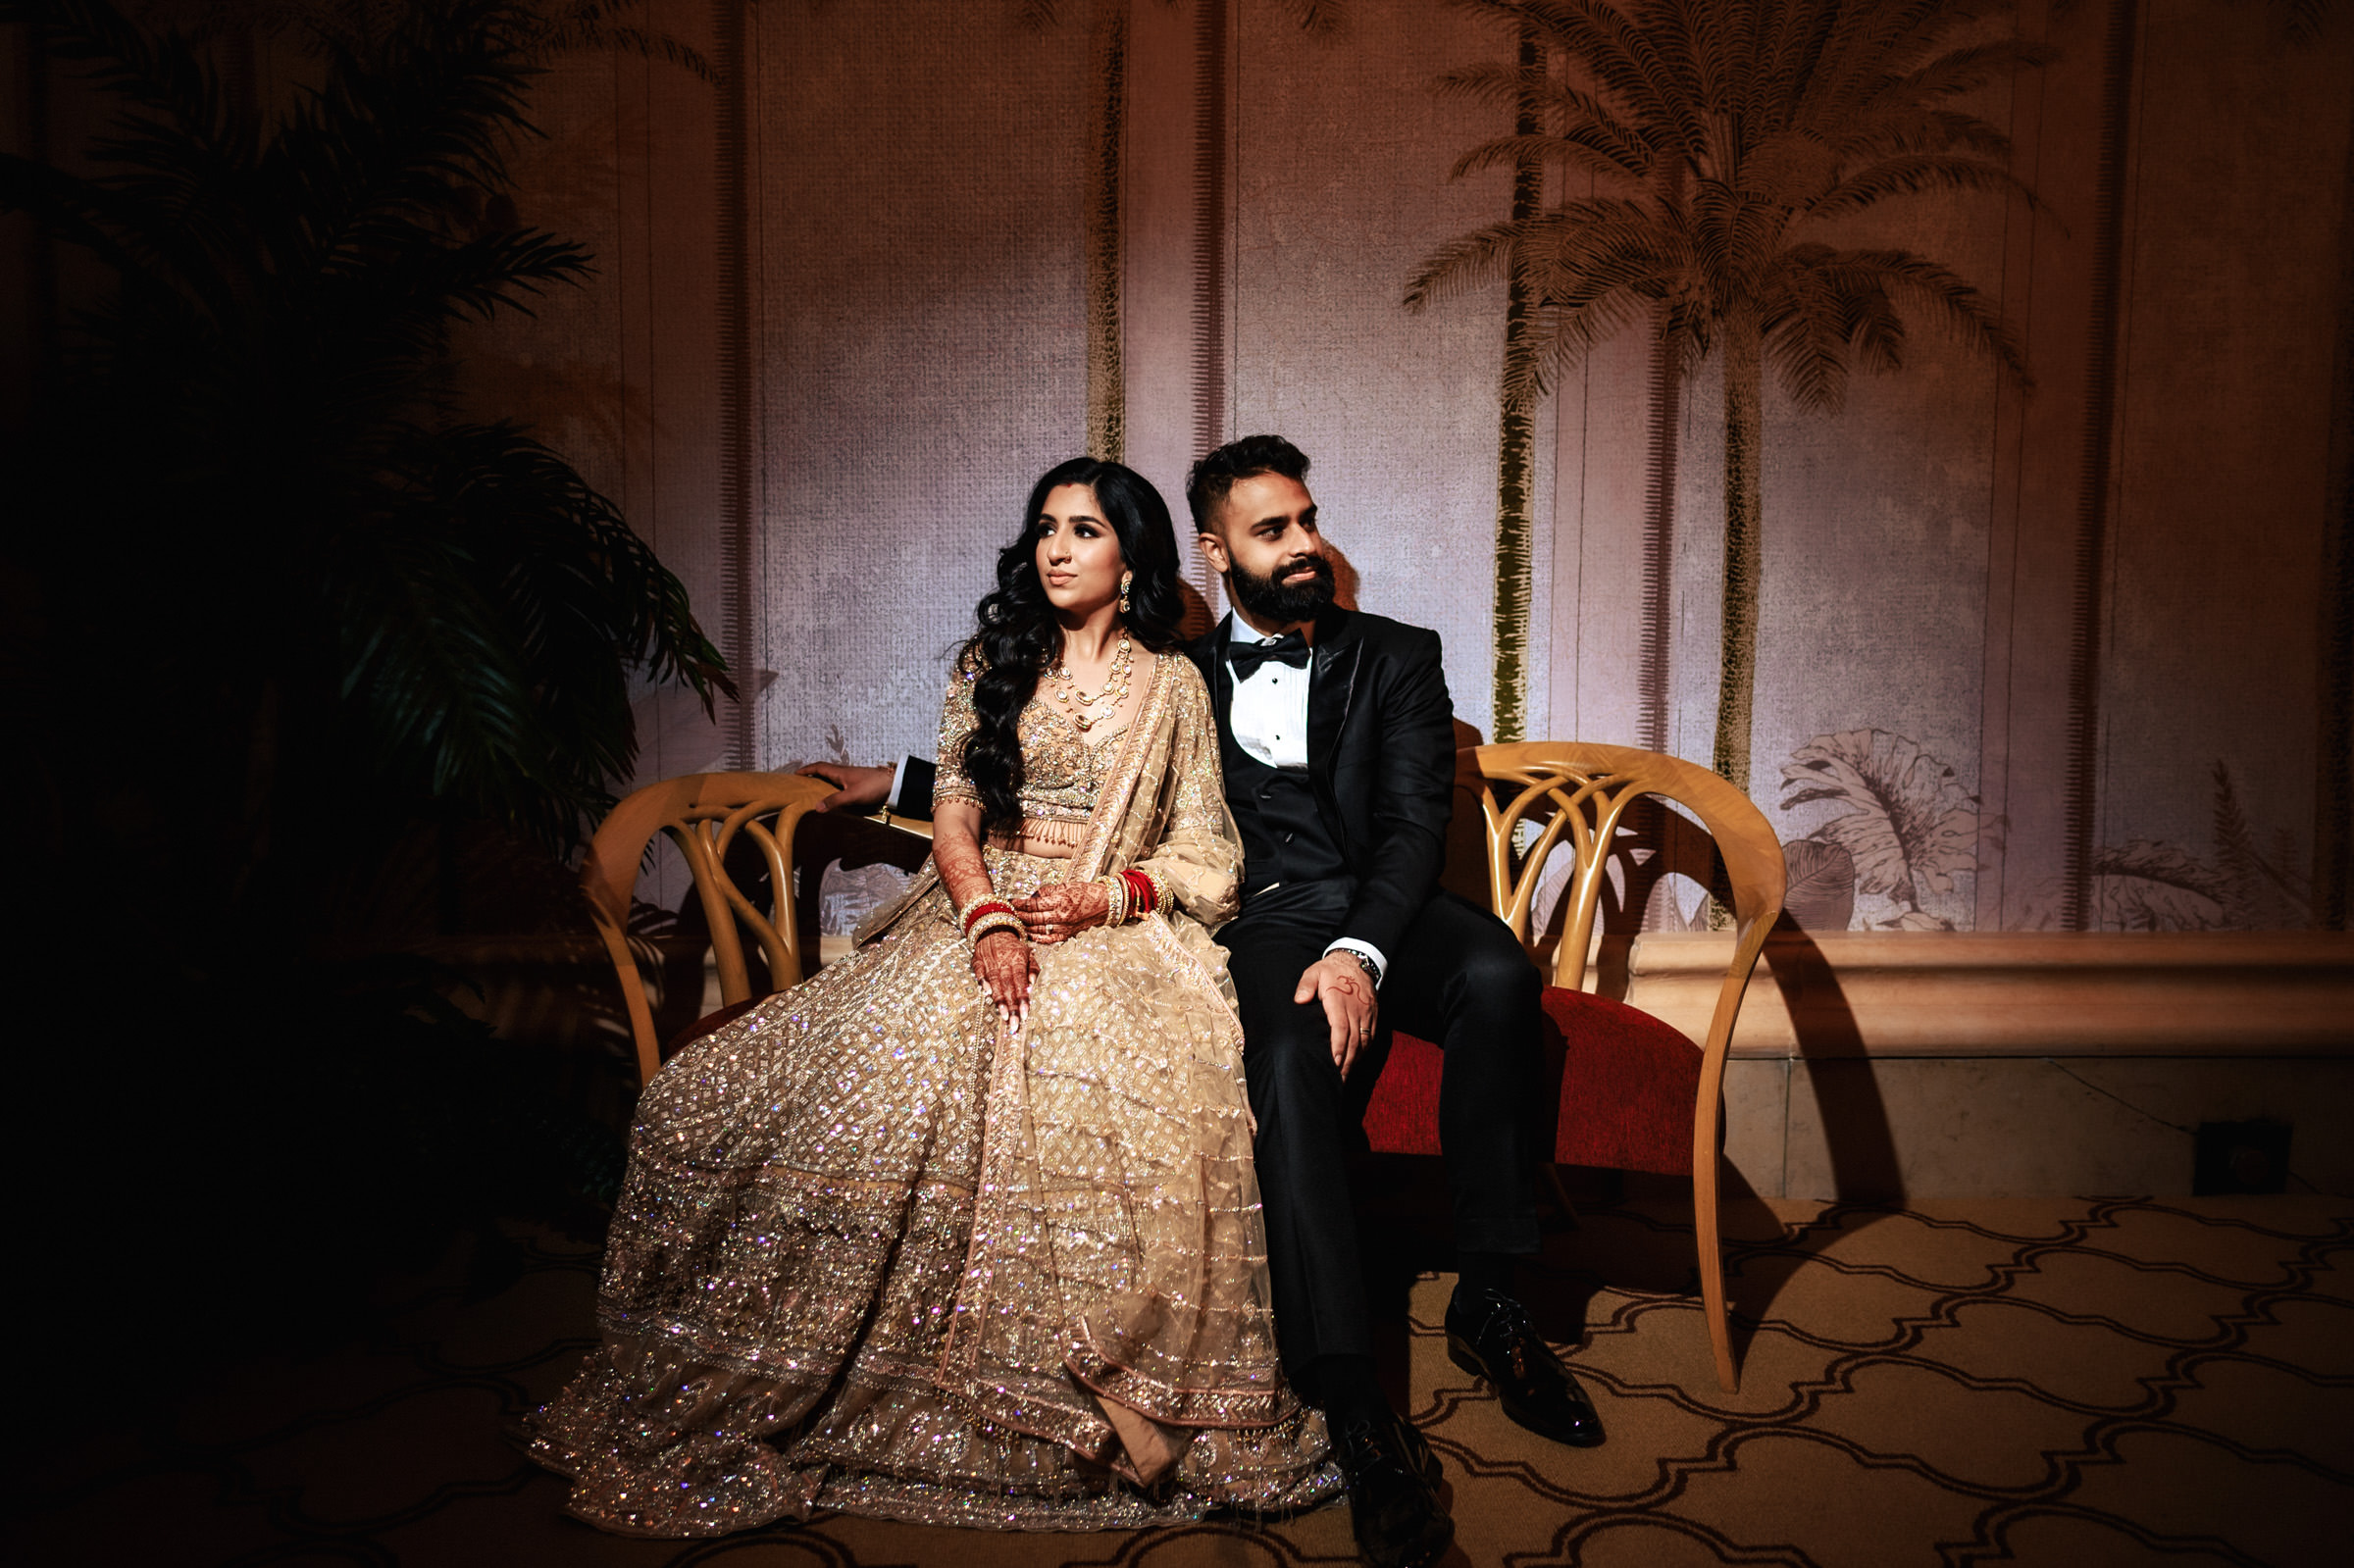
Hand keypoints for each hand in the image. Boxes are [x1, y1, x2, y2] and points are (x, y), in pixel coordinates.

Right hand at [800, 761, 892, 812]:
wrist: (894, 783)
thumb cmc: (873, 786)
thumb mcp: (852, 796)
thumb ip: (835, 801)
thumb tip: (816, 807)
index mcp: (840, 772)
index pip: (819, 767)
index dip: (807, 769)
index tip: (796, 773)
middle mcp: (845, 772)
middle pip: (825, 770)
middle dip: (812, 774)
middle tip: (802, 781)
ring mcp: (852, 777)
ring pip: (833, 776)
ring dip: (822, 780)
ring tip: (814, 788)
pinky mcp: (859, 783)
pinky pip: (840, 782)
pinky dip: (832, 786)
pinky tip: (834, 795)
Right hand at [973, 928, 1036, 1029]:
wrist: (994, 929)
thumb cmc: (1013, 947)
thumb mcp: (1028, 953)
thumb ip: (1033, 969)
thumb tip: (1032, 984)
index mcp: (1017, 960)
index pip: (1021, 982)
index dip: (1022, 999)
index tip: (1025, 1014)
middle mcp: (1003, 962)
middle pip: (1008, 987)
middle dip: (1012, 1006)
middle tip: (1015, 1024)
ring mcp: (989, 962)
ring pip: (995, 983)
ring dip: (999, 1000)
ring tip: (1004, 1016)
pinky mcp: (978, 962)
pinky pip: (980, 973)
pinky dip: (982, 982)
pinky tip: (986, 994)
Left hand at [1010, 882, 1110, 944]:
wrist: (1105, 904)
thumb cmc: (1087, 892)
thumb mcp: (1066, 886)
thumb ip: (1047, 892)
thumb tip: (1032, 897)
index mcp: (1061, 901)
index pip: (1033, 904)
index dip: (1019, 904)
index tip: (1011, 901)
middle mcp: (1062, 916)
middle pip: (1033, 919)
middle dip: (1019, 916)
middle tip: (1009, 912)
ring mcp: (1065, 928)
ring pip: (1038, 930)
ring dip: (1025, 927)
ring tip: (1015, 922)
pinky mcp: (1068, 935)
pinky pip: (1048, 939)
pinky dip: (1037, 938)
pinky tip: (1029, 934)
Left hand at [1294, 953, 1377, 1079]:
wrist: (1356, 961)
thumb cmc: (1330, 970)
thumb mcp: (1314, 972)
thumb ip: (1306, 985)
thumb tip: (1299, 1000)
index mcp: (1339, 999)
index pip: (1340, 1026)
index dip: (1339, 1046)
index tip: (1335, 1062)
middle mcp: (1356, 1008)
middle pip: (1353, 1039)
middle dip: (1347, 1061)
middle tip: (1338, 1080)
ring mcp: (1367, 1012)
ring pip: (1364, 1040)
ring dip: (1356, 1059)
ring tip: (1345, 1076)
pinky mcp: (1373, 1014)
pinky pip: (1371, 1036)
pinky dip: (1364, 1050)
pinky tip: (1356, 1061)